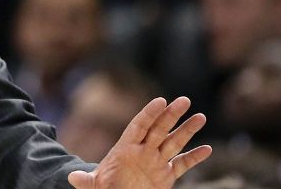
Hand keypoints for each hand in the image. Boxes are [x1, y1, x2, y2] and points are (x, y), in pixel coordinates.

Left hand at [67, 96, 211, 188]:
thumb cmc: (105, 187)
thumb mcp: (95, 185)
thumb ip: (87, 181)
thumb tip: (73, 178)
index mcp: (125, 148)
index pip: (139, 126)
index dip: (149, 114)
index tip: (160, 101)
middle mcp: (143, 151)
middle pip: (159, 129)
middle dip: (171, 115)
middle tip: (184, 99)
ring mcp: (155, 162)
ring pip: (174, 142)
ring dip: (187, 130)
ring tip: (200, 117)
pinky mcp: (165, 176)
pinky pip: (182, 164)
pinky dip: (194, 157)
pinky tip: (207, 149)